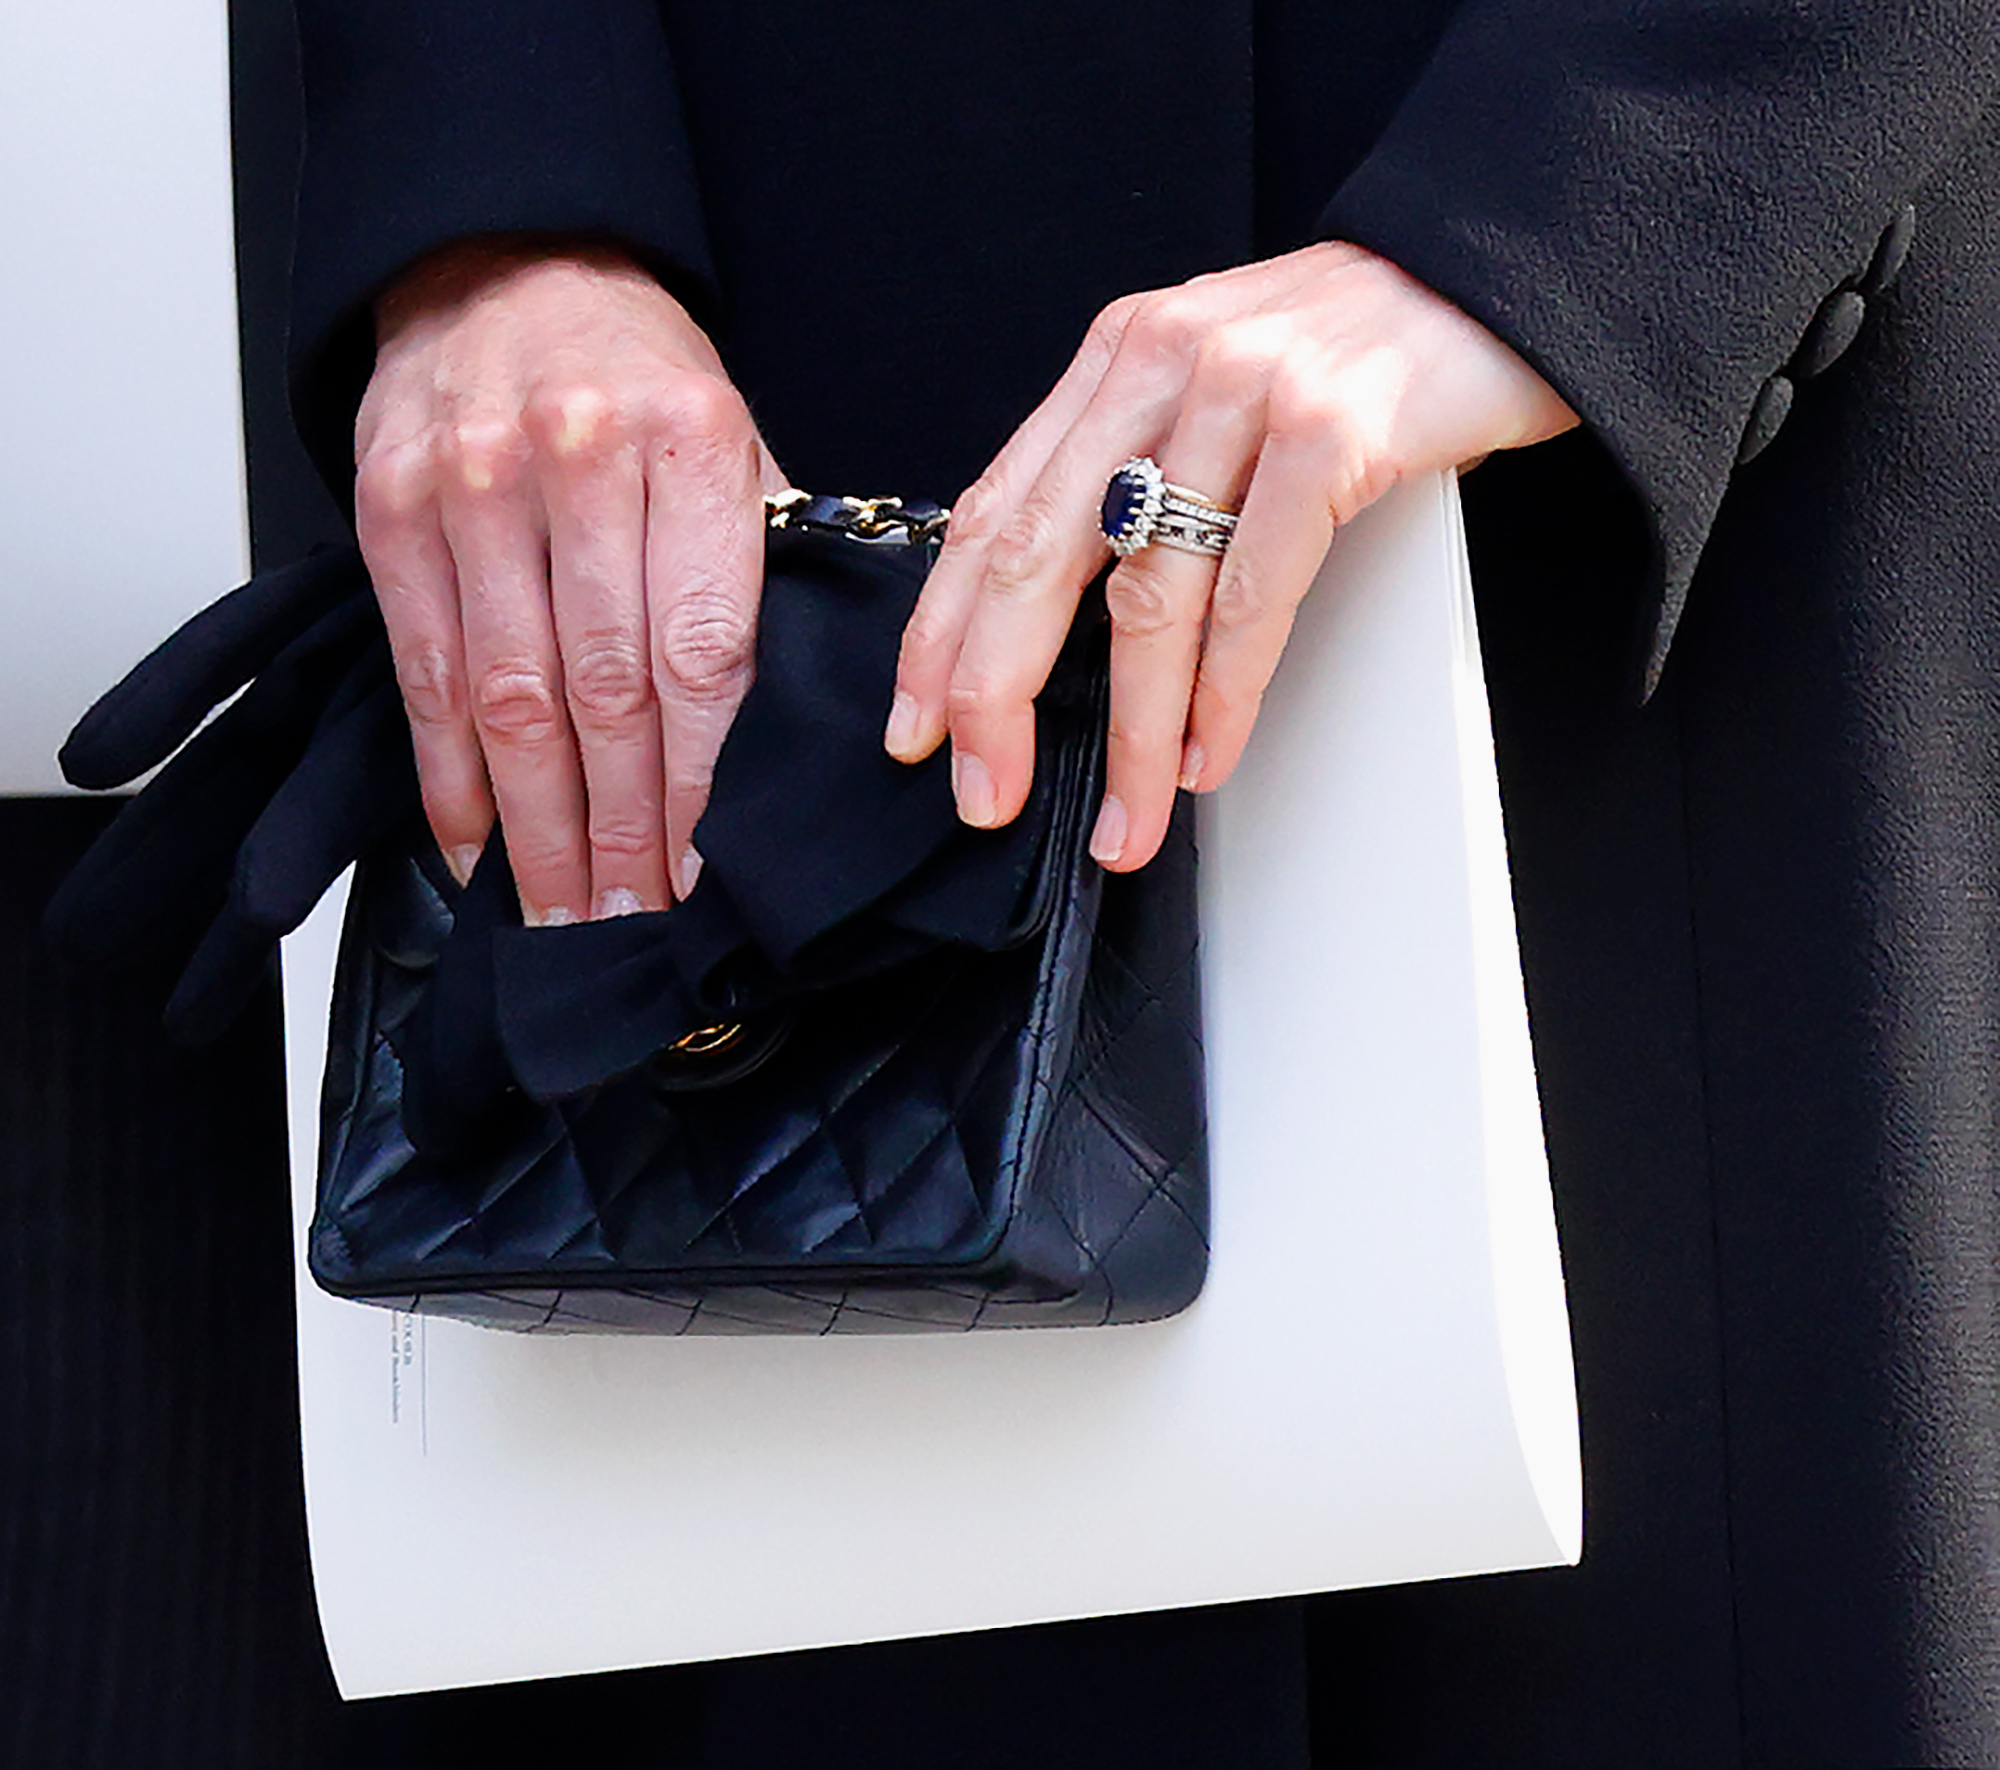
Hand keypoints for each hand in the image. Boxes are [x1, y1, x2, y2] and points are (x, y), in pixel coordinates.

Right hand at [355, 239, 785, 922]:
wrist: (506, 263)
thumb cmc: (637, 378)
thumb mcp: (735, 443)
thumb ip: (764, 570)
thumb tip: (807, 723)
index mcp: (690, 446)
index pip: (704, 649)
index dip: (705, 779)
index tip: (712, 875)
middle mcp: (577, 462)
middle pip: (604, 690)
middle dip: (625, 829)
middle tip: (638, 926)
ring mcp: (472, 487)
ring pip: (510, 698)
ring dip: (538, 829)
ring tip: (566, 917)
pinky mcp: (391, 513)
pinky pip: (426, 675)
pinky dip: (451, 778)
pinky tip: (479, 852)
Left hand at [885, 241, 1576, 870]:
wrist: (1495, 278)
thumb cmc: (1356, 351)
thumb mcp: (1215, 383)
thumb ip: (1136, 463)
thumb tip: (1060, 612)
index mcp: (1118, 358)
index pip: (991, 507)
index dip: (942, 629)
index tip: (918, 721)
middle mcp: (1162, 364)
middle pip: (1037, 556)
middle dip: (997, 694)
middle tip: (984, 789)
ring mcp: (1242, 392)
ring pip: (1149, 597)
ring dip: (1132, 732)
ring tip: (1126, 817)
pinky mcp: (1327, 431)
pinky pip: (1253, 597)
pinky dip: (1222, 697)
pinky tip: (1205, 756)